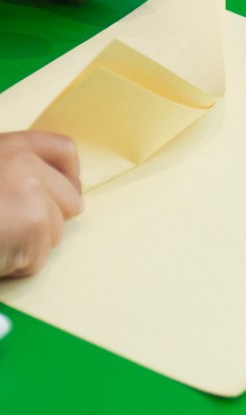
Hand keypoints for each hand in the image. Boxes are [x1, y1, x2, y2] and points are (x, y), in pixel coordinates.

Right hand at [0, 131, 83, 278]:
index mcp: (7, 147)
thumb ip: (13, 176)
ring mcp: (31, 191)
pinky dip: (14, 266)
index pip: (63, 150)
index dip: (70, 176)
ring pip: (55, 233)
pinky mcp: (34, 223)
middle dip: (46, 224)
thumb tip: (62, 196)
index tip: (67, 193)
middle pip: (70, 200)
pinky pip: (37, 258)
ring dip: (25, 248)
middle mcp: (22, 162)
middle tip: (9, 232)